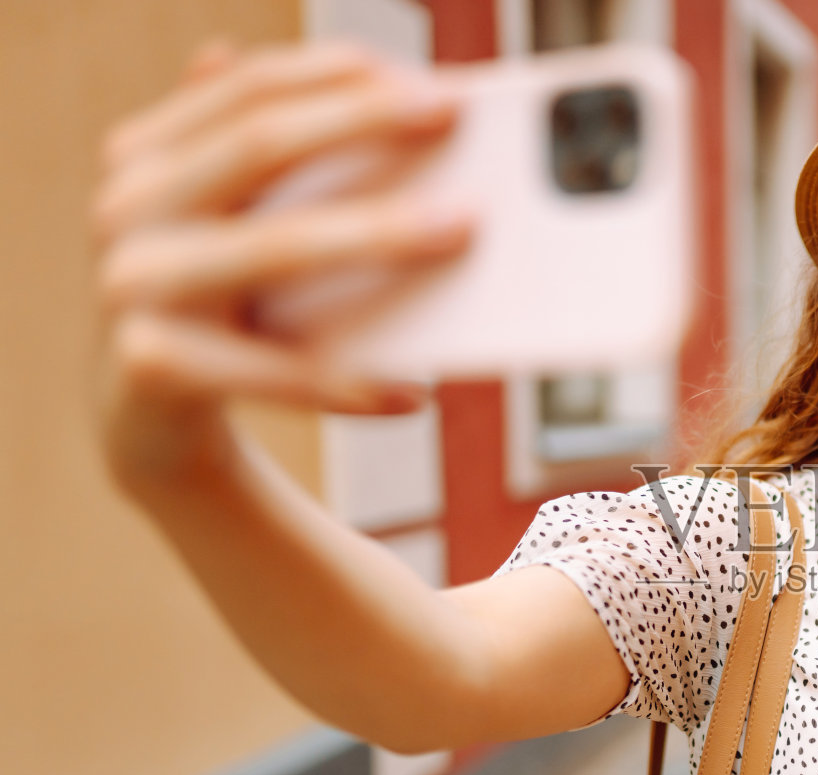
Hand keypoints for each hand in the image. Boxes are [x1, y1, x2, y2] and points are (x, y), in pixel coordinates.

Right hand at [92, 38, 475, 486]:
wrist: (151, 425)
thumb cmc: (221, 310)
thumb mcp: (235, 228)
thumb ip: (275, 157)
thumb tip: (376, 85)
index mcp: (147, 155)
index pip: (249, 91)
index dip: (336, 75)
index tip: (428, 78)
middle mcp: (127, 207)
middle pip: (259, 145)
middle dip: (362, 123)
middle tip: (452, 121)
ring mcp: (129, 286)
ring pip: (274, 248)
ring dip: (376, 235)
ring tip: (460, 231)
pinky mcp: (150, 367)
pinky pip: (275, 370)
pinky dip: (350, 383)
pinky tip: (415, 392)